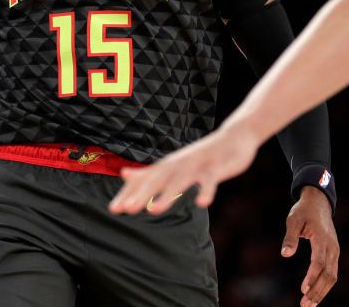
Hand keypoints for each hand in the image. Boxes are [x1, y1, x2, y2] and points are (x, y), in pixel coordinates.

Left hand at [108, 127, 258, 213]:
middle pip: (158, 180)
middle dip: (141, 195)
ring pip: (181, 181)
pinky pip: (211, 180)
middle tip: (126, 210)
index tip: (114, 209)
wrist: (234, 136)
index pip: (144, 181)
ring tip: (153, 210)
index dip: (129, 193)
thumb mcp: (172, 164)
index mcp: (168, 166)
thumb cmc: (201, 155)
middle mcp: (179, 164)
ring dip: (167, 195)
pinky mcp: (216, 168)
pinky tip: (202, 203)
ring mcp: (198, 165)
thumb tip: (123, 174)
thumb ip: (149, 172)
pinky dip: (206, 191)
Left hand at [283, 186, 338, 306]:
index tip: (302, 289)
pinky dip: (325, 285)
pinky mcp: (334, 253)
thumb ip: (290, 237)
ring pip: (332, 276)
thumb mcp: (293, 220)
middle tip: (305, 304)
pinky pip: (332, 273)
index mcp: (322, 238)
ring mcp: (335, 251)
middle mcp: (332, 247)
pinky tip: (315, 294)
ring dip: (322, 292)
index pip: (318, 262)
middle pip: (328, 274)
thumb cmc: (303, 211)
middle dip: (317, 291)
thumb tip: (285, 254)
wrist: (319, 203)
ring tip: (309, 304)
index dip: (311, 277)